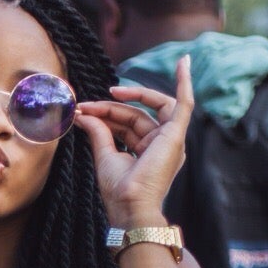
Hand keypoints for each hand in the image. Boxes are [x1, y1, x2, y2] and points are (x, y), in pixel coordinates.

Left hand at [73, 52, 193, 229]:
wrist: (130, 206)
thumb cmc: (119, 191)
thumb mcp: (105, 156)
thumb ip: (99, 132)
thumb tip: (84, 113)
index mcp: (147, 151)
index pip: (126, 123)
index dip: (105, 114)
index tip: (82, 111)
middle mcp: (161, 144)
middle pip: (136, 114)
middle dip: (112, 107)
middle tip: (86, 105)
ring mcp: (171, 139)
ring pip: (152, 107)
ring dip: (132, 96)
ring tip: (110, 93)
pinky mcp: (176, 134)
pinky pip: (185, 103)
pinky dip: (185, 82)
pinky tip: (183, 62)